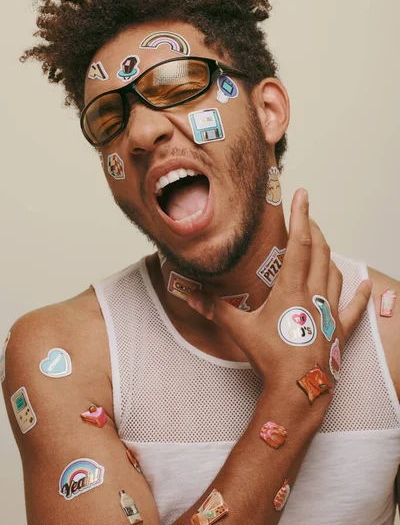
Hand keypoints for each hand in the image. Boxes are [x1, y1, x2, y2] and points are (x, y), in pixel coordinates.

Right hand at [187, 189, 371, 392]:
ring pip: (335, 273)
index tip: (302, 194)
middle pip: (319, 252)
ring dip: (329, 255)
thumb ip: (215, 309)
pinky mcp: (338, 330)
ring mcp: (328, 312)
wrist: (298, 388)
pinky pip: (353, 307)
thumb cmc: (270, 357)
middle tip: (307, 215)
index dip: (300, 216)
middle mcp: (313, 294)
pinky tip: (365, 284)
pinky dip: (359, 294)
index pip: (299, 243)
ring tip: (322, 244)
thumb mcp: (240, 329)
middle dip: (314, 229)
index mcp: (290, 289)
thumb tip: (188, 293)